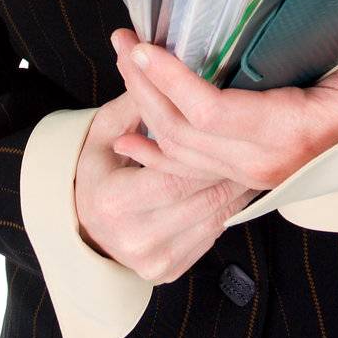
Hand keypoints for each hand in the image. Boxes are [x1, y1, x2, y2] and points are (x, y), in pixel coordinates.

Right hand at [73, 88, 261, 283]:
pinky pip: (212, 235)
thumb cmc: (94, 173)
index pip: (174, 173)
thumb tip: (160, 67)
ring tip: (255, 158)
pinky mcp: (170, 271)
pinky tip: (239, 185)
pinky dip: (227, 208)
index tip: (230, 127)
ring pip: (215, 217)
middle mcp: (136, 238)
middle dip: (230, 166)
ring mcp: (155, 260)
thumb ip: (133, 104)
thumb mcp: (101, 132)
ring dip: (238, 187)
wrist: (81, 230)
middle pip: (201, 196)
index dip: (206, 150)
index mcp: (114, 202)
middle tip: (255, 140)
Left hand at [108, 3, 337, 189]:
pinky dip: (149, 154)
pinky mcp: (236, 173)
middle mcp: (256, 160)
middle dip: (143, 85)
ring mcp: (243, 171)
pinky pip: (182, 168)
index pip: (212, 113)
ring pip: (175, 146)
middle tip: (123, 40)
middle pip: (180, 129)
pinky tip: (124, 139)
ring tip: (123, 60)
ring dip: (141, 104)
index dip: (173, 82)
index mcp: (284, 134)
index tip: (145, 49)